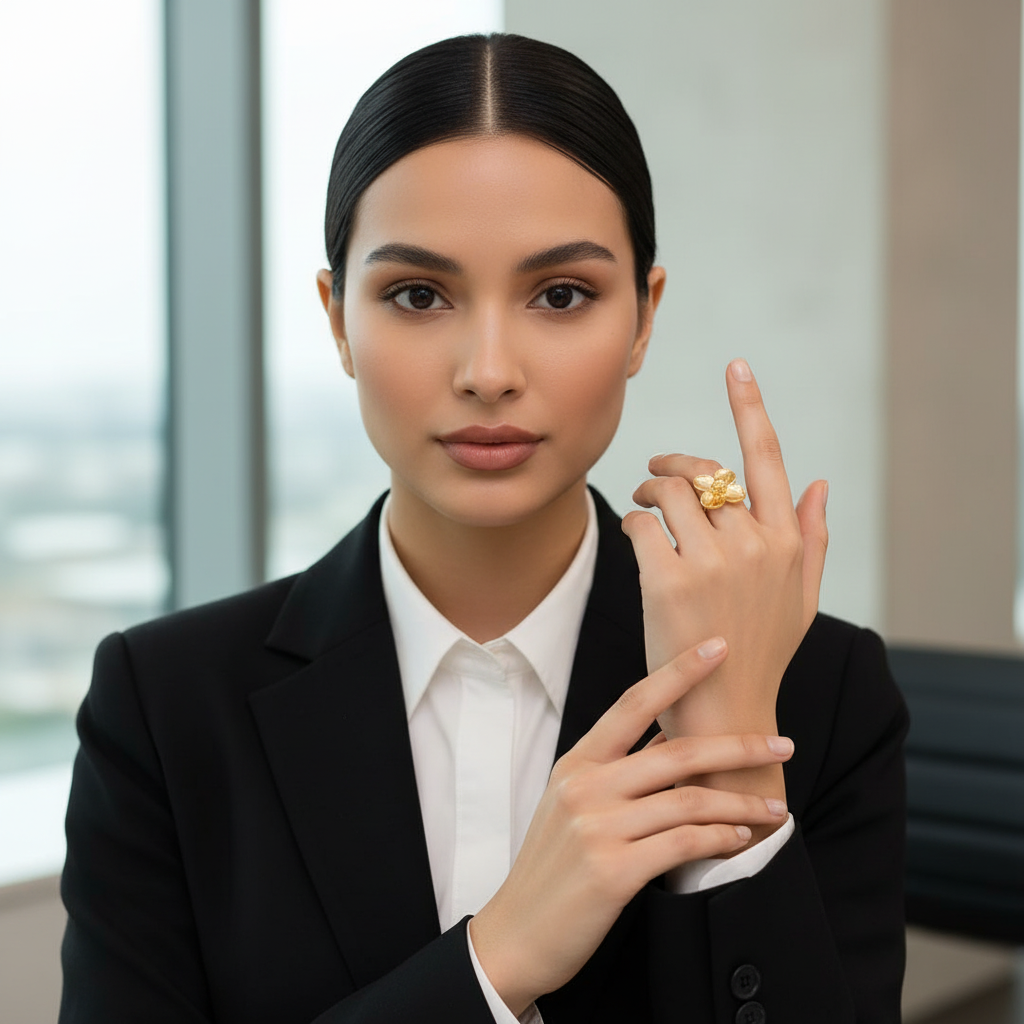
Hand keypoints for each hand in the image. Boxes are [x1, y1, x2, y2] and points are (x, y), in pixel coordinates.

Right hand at [469, 637, 794, 1014]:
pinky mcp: (614, 870)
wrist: (514, 934)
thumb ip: (617, 771)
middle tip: (782, 745)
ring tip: (774, 809)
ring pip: (690, 799)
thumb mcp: (571, 805)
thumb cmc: (551, 869)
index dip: (679, 672)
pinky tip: (740, 839)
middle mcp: (586, 786)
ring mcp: (598, 827)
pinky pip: (684, 843)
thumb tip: (672, 740)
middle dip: (738, 746)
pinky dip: (720, 839)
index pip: (633, 704)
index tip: (718, 648)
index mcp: (577, 764)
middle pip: (677, 751)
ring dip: (742, 804)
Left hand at [621, 358, 827, 742]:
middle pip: (704, 472)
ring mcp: (711, 562)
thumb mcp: (800, 598)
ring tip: (642, 506)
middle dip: (673, 465)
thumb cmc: (761, 652)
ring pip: (668, 492)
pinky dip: (631, 523)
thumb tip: (820, 482)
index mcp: (786, 541)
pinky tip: (633, 537)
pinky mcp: (668, 582)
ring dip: (648, 491)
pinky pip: (640, 524)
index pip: (767, 459)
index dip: (750, 407)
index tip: (737, 365)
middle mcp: (753, 544)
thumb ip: (810, 538)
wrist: (725, 713)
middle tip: (654, 476)